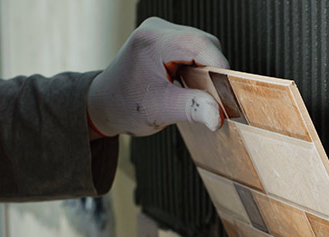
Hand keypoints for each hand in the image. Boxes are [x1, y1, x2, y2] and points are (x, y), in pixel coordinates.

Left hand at [87, 17, 228, 137]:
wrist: (104, 106)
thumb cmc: (124, 106)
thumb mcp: (160, 111)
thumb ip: (192, 109)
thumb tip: (217, 114)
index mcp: (153, 41)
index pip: (202, 45)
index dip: (219, 69)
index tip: (225, 94)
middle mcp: (157, 29)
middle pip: (205, 43)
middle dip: (212, 71)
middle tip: (206, 97)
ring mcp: (161, 32)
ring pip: (202, 46)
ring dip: (205, 70)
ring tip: (191, 91)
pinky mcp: (165, 40)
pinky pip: (194, 49)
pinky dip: (197, 68)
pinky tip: (187, 84)